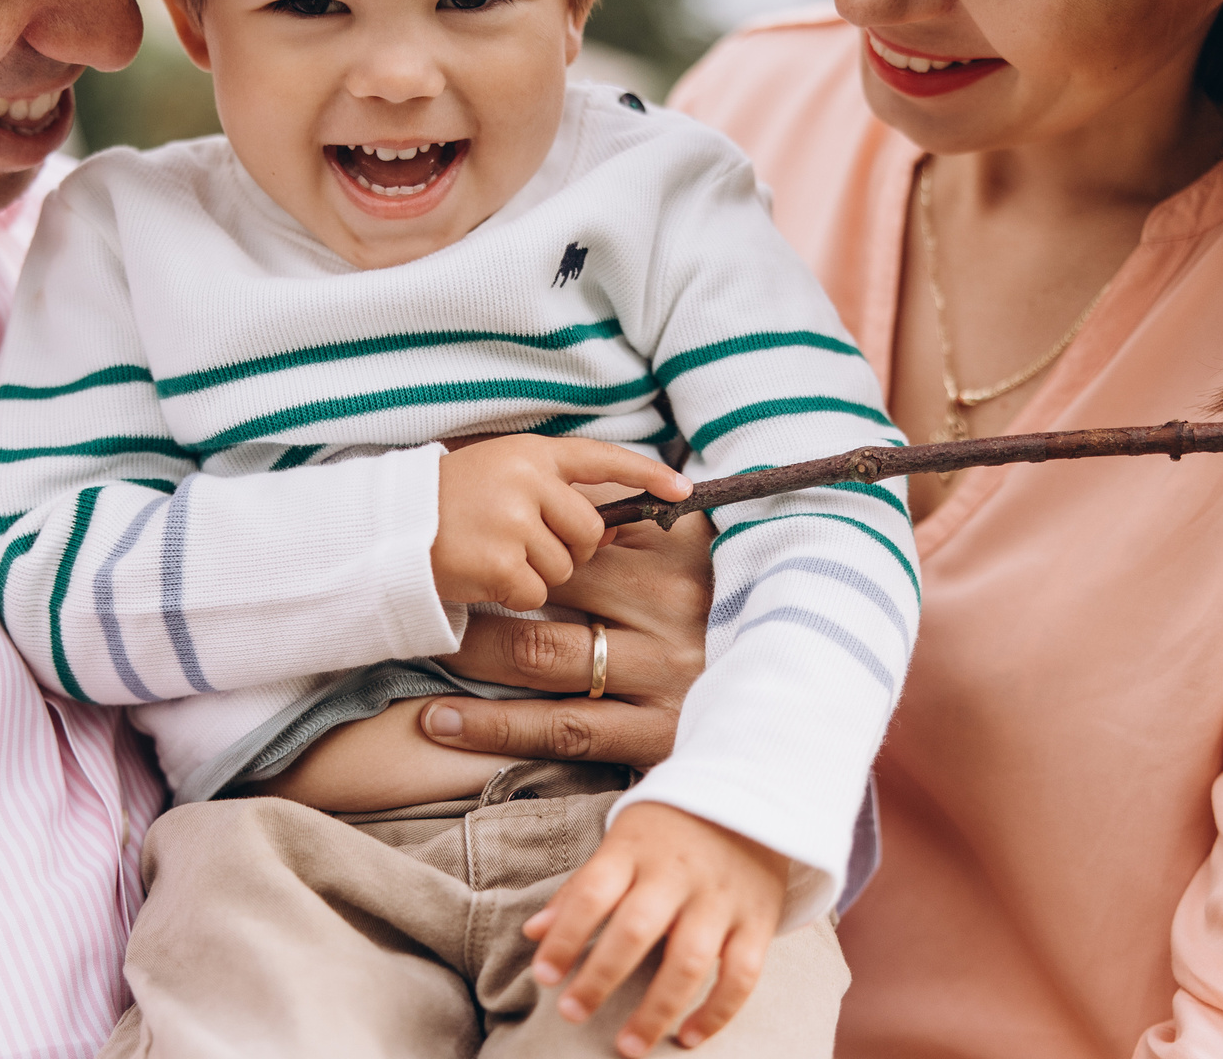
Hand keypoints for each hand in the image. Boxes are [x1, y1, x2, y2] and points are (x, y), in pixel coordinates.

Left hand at [425, 512, 711, 767]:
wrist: (804, 695)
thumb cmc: (731, 610)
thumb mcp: (701, 550)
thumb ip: (645, 519)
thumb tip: (577, 488)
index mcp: (674, 555)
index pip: (572, 537)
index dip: (511, 539)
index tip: (457, 537)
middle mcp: (665, 611)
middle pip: (546, 590)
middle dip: (477, 588)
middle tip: (421, 588)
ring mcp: (659, 675)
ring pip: (541, 657)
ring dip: (470, 651)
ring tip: (419, 646)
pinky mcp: (652, 734)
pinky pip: (558, 728)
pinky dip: (491, 726)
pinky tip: (438, 722)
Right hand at [431, 436, 688, 609]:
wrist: (384, 529)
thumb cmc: (443, 504)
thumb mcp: (497, 473)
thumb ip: (550, 487)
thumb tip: (608, 525)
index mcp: (529, 453)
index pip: (600, 457)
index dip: (645, 474)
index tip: (682, 489)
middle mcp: (526, 480)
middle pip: (587, 529)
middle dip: (570, 548)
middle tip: (525, 545)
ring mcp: (512, 520)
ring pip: (564, 565)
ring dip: (537, 573)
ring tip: (494, 555)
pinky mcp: (499, 562)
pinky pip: (534, 593)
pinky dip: (513, 596)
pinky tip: (483, 577)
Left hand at [524, 802, 786, 1054]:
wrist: (752, 794)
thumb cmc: (670, 829)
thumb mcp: (621, 842)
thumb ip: (581, 888)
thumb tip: (534, 933)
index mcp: (635, 850)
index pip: (593, 892)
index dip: (565, 936)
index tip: (543, 976)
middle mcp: (678, 874)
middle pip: (636, 929)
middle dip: (600, 977)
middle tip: (571, 1014)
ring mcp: (720, 898)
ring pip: (688, 961)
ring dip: (656, 1010)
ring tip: (628, 1046)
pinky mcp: (757, 919)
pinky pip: (741, 974)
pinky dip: (716, 1012)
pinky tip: (689, 1038)